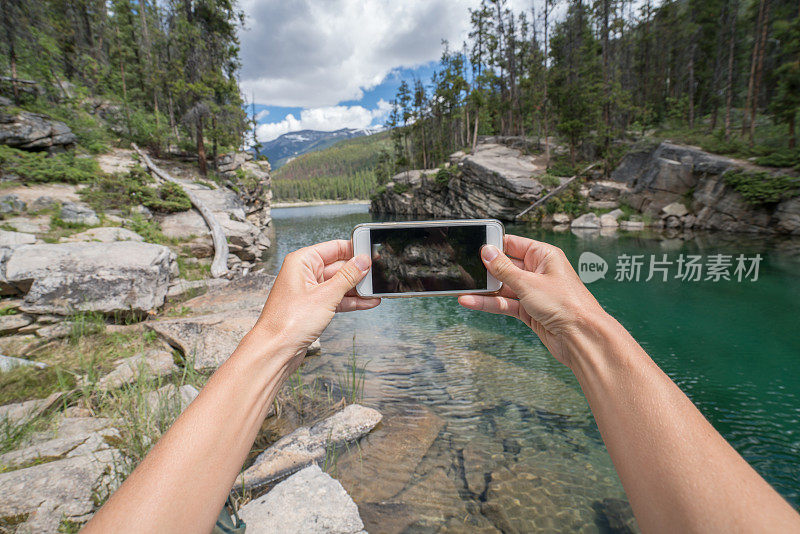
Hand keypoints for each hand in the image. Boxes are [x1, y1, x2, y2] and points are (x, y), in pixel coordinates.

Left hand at [252, 239, 379, 360]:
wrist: (276, 350)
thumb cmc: (289, 322)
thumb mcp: (326, 295)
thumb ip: (347, 276)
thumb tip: (363, 261)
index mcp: (302, 261)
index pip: (334, 248)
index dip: (354, 250)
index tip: (372, 253)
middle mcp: (304, 273)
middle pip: (338, 266)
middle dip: (358, 272)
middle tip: (379, 275)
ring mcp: (309, 291)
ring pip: (339, 284)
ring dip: (357, 289)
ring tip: (377, 290)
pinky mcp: (313, 307)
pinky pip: (336, 298)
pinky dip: (351, 301)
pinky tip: (368, 302)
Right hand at [458, 234, 605, 368]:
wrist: (581, 337)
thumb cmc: (566, 305)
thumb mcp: (528, 282)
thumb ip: (504, 268)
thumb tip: (487, 252)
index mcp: (544, 256)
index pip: (514, 244)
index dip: (495, 246)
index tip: (475, 248)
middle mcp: (539, 272)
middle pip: (506, 266)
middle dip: (486, 270)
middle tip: (463, 270)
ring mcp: (534, 292)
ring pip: (503, 287)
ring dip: (484, 289)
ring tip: (462, 287)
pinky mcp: (530, 311)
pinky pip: (505, 303)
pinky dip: (489, 303)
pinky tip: (471, 301)